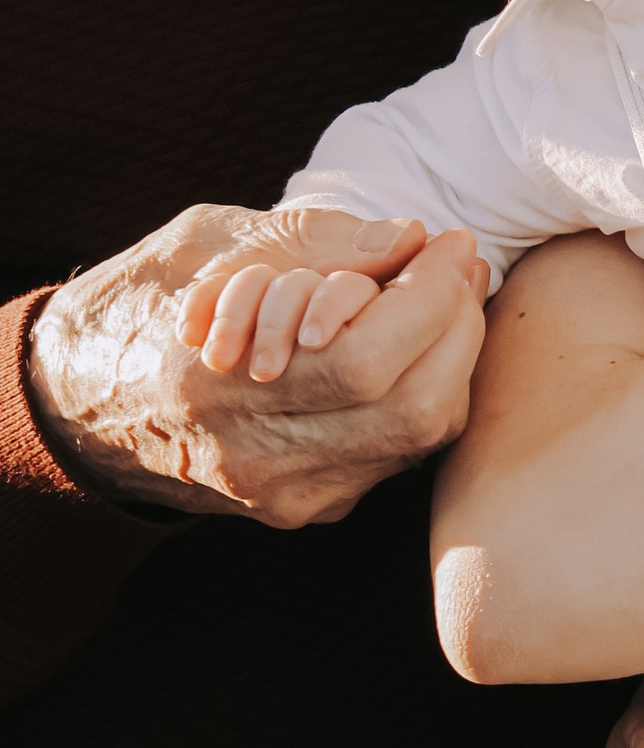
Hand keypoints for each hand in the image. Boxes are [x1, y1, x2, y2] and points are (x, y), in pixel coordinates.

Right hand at [28, 203, 491, 528]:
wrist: (82, 404)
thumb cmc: (142, 303)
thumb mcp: (206, 244)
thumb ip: (311, 240)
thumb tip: (409, 240)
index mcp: (211, 390)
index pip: (364, 361)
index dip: (428, 296)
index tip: (450, 239)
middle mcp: (254, 461)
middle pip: (414, 410)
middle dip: (456, 325)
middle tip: (457, 264)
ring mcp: (287, 496)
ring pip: (420, 436)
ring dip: (451, 355)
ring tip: (443, 291)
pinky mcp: (308, 507)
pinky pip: (398, 451)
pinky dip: (423, 387)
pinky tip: (413, 340)